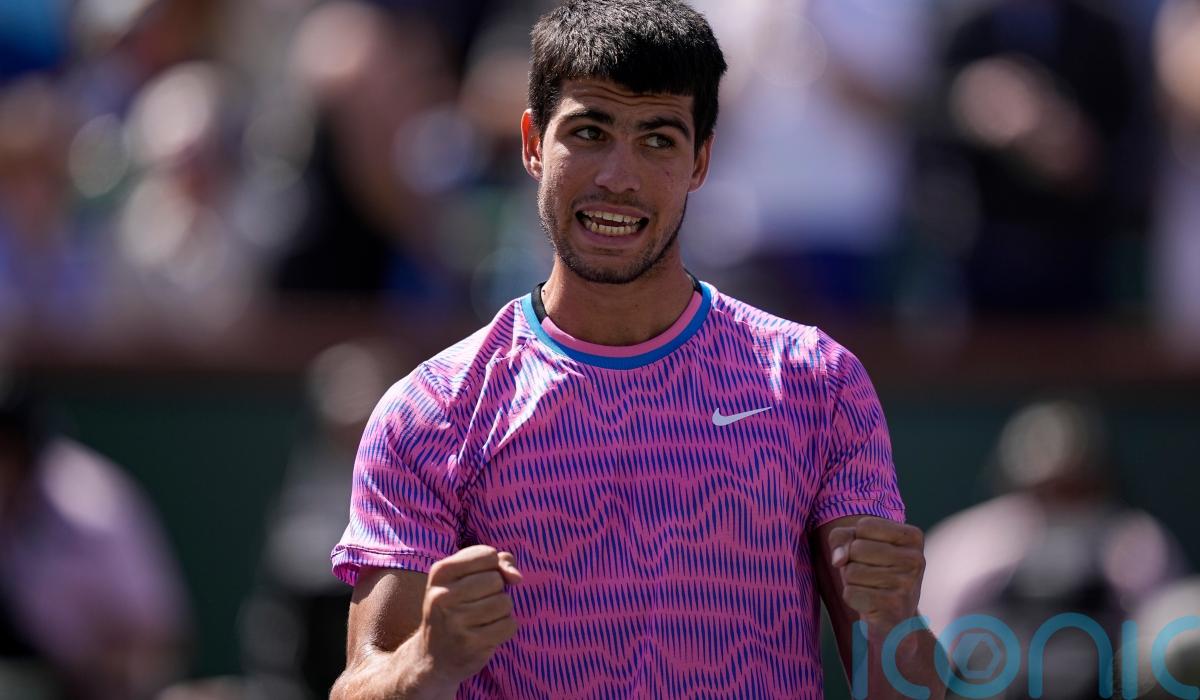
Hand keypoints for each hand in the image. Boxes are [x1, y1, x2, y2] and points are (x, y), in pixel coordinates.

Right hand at [415, 545, 522, 685]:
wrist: (434, 655)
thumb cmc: (456, 607)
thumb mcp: (465, 577)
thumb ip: (497, 564)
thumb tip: (517, 577)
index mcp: (440, 572)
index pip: (488, 555)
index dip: (493, 567)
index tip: (477, 579)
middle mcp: (442, 595)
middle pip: (496, 580)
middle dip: (496, 590)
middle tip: (477, 603)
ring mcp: (455, 621)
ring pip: (504, 602)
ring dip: (501, 611)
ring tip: (482, 618)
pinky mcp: (470, 644)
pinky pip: (509, 626)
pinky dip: (504, 629)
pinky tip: (486, 633)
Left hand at [828, 516, 924, 631]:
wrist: (895, 621)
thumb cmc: (874, 573)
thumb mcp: (859, 545)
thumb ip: (842, 538)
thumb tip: (838, 559)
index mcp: (913, 537)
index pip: (865, 525)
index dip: (857, 540)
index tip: (871, 554)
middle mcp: (916, 559)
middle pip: (857, 548)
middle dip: (852, 563)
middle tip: (870, 575)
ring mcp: (907, 584)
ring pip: (851, 571)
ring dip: (852, 582)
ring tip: (871, 589)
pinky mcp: (893, 607)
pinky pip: (850, 593)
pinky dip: (852, 598)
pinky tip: (870, 604)